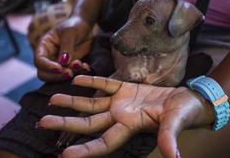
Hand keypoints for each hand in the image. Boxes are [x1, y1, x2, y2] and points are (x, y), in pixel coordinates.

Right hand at [34, 16, 92, 81]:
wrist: (86, 27)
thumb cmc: (74, 25)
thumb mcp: (70, 32)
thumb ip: (66, 46)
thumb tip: (63, 62)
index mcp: (44, 46)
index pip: (39, 60)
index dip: (47, 67)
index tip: (59, 68)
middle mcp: (49, 57)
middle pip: (44, 74)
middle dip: (56, 76)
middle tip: (70, 73)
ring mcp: (59, 64)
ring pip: (58, 77)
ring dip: (69, 75)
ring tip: (81, 66)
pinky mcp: (70, 68)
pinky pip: (71, 75)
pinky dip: (79, 73)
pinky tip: (86, 67)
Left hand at [38, 76, 214, 157]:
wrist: (187, 100)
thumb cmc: (184, 113)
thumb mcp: (176, 123)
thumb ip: (169, 137)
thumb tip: (172, 157)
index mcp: (130, 126)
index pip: (103, 142)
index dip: (85, 150)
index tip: (64, 155)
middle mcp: (120, 117)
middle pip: (88, 123)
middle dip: (66, 123)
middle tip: (42, 122)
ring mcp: (121, 102)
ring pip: (92, 104)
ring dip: (72, 102)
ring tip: (52, 99)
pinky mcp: (126, 88)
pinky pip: (105, 85)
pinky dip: (92, 82)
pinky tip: (77, 79)